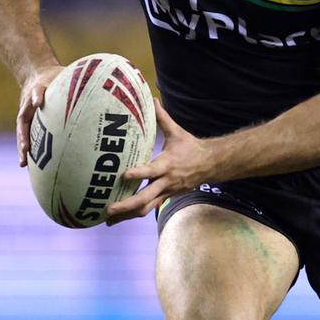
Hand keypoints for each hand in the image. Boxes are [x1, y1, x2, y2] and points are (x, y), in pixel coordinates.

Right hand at [17, 64, 63, 165]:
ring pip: (23, 133)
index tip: (37, 102)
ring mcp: (27, 116)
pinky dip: (30, 150)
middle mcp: (28, 106)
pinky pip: (30, 137)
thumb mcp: (62, 74)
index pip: (36, 91)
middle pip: (23, 121)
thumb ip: (72, 78)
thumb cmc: (54, 77)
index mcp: (36, 91)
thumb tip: (92, 78)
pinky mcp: (30, 124)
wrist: (37, 76)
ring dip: (23, 147)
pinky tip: (33, 167)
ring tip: (22, 163)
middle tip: (25, 148)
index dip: (37, 96)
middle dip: (23, 135)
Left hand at [106, 101, 213, 223]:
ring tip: (108, 220)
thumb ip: (162, 118)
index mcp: (167, 165)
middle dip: (126, 205)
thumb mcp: (177, 132)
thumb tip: (152, 99)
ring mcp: (166, 192)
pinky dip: (134, 213)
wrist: (210, 165)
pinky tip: (120, 218)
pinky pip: (148, 208)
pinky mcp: (166, 197)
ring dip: (127, 215)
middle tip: (109, 209)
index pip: (151, 171)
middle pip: (145, 198)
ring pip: (145, 208)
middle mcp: (166, 182)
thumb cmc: (191, 147)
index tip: (124, 175)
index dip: (138, 173)